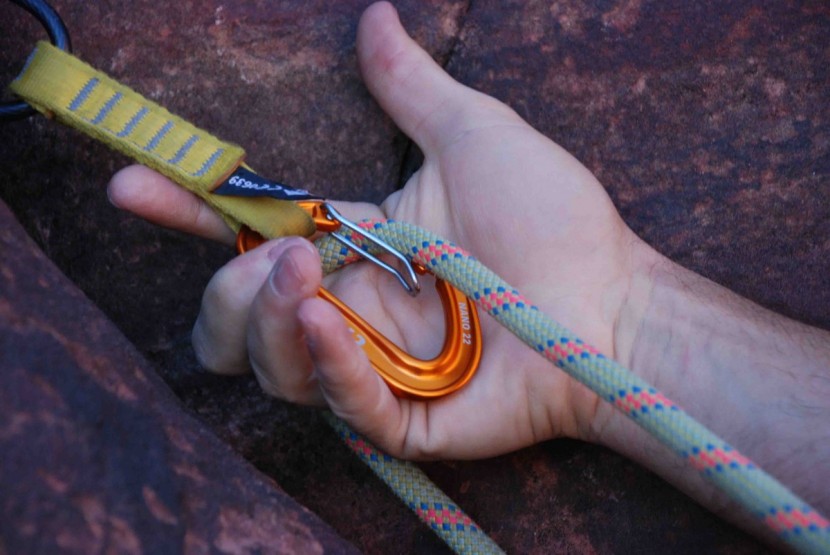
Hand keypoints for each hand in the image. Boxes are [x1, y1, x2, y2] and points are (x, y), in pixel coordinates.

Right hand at [108, 1, 650, 458]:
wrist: (613, 304)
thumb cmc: (553, 219)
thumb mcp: (475, 136)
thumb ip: (413, 88)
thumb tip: (376, 16)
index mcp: (354, 243)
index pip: (250, 230)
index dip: (189, 211)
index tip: (136, 183)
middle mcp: (350, 305)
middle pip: (235, 315)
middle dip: (231, 287)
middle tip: (285, 256)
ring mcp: (372, 365)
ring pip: (267, 364)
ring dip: (266, 321)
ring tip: (307, 278)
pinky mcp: (401, 416)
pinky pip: (336, 404)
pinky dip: (325, 363)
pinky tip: (331, 323)